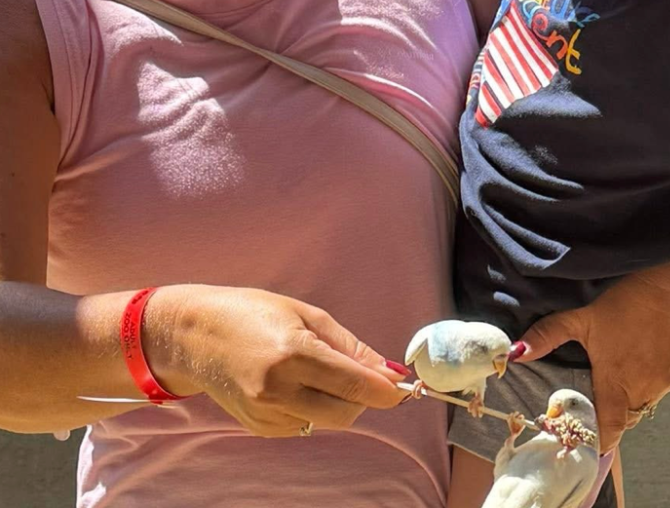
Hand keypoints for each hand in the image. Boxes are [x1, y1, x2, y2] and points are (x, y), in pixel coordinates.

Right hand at [148, 286, 408, 436]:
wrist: (195, 336)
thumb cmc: (253, 312)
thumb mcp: (306, 314)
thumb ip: (349, 346)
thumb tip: (387, 371)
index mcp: (293, 353)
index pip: (354, 383)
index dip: (385, 390)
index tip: (404, 388)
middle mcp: (278, 389)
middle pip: (346, 413)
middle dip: (363, 398)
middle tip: (362, 375)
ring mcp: (265, 413)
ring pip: (327, 421)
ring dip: (336, 402)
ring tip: (315, 370)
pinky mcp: (258, 427)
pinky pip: (304, 424)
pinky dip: (311, 408)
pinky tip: (292, 384)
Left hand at [516, 255, 669, 451]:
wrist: (663, 281)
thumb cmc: (620, 299)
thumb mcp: (579, 317)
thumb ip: (547, 336)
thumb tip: (515, 353)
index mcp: (617, 381)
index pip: (610, 429)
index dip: (598, 439)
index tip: (586, 440)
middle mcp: (643, 388)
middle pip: (624, 421)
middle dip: (609, 416)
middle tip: (593, 400)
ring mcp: (663, 383)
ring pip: (641, 408)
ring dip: (627, 402)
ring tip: (613, 379)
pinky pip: (657, 393)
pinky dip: (643, 388)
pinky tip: (634, 365)